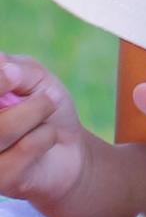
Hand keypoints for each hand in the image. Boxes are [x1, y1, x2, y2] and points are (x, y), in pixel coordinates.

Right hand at [0, 56, 88, 213]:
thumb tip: (2, 67)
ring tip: (46, 112)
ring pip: (1, 130)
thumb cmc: (44, 106)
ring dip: (35, 114)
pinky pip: (24, 149)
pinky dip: (45, 137)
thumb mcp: (33, 77)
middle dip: (22, 100)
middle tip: (47, 96)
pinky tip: (44, 141)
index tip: (14, 75)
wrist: (68, 148)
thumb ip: (15, 69)